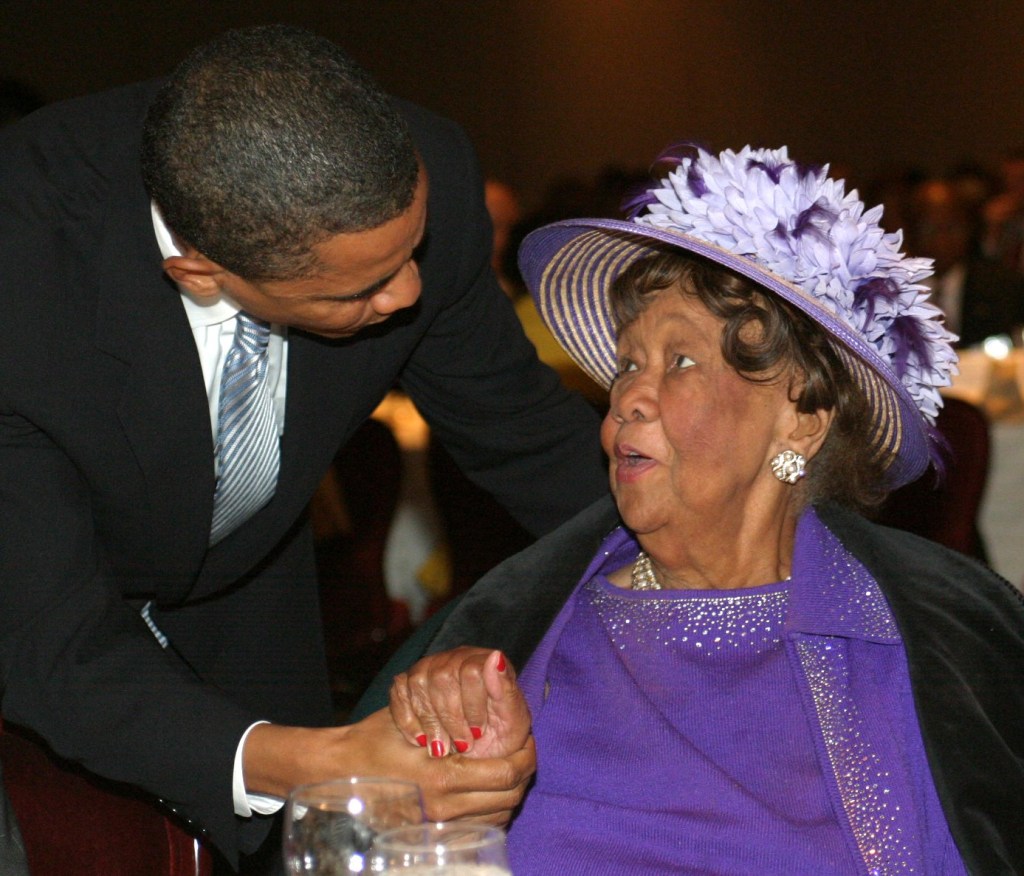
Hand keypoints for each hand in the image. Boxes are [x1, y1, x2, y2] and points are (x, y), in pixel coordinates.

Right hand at [242, 708, 534, 825]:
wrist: (335, 773)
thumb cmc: (374, 739)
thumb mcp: (411, 716)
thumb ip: (453, 705)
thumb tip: (495, 671)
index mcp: (443, 776)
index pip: (506, 773)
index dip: (526, 756)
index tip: (528, 741)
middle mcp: (445, 807)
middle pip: (509, 798)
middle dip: (523, 775)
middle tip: (523, 755)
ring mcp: (438, 825)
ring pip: (498, 816)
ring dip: (509, 793)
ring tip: (508, 771)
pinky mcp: (432, 834)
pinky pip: (479, 828)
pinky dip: (492, 811)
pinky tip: (487, 792)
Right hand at [389, 647, 530, 759]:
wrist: (475, 758)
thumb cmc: (500, 738)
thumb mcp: (513, 721)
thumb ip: (506, 689)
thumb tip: (496, 657)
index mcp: (485, 661)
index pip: (471, 670)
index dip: (473, 706)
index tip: (478, 732)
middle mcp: (455, 658)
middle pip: (442, 677)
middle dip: (451, 718)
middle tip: (461, 745)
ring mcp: (430, 668)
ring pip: (418, 683)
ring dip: (430, 722)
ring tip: (442, 747)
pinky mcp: (408, 683)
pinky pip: (398, 692)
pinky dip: (408, 720)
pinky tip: (421, 740)